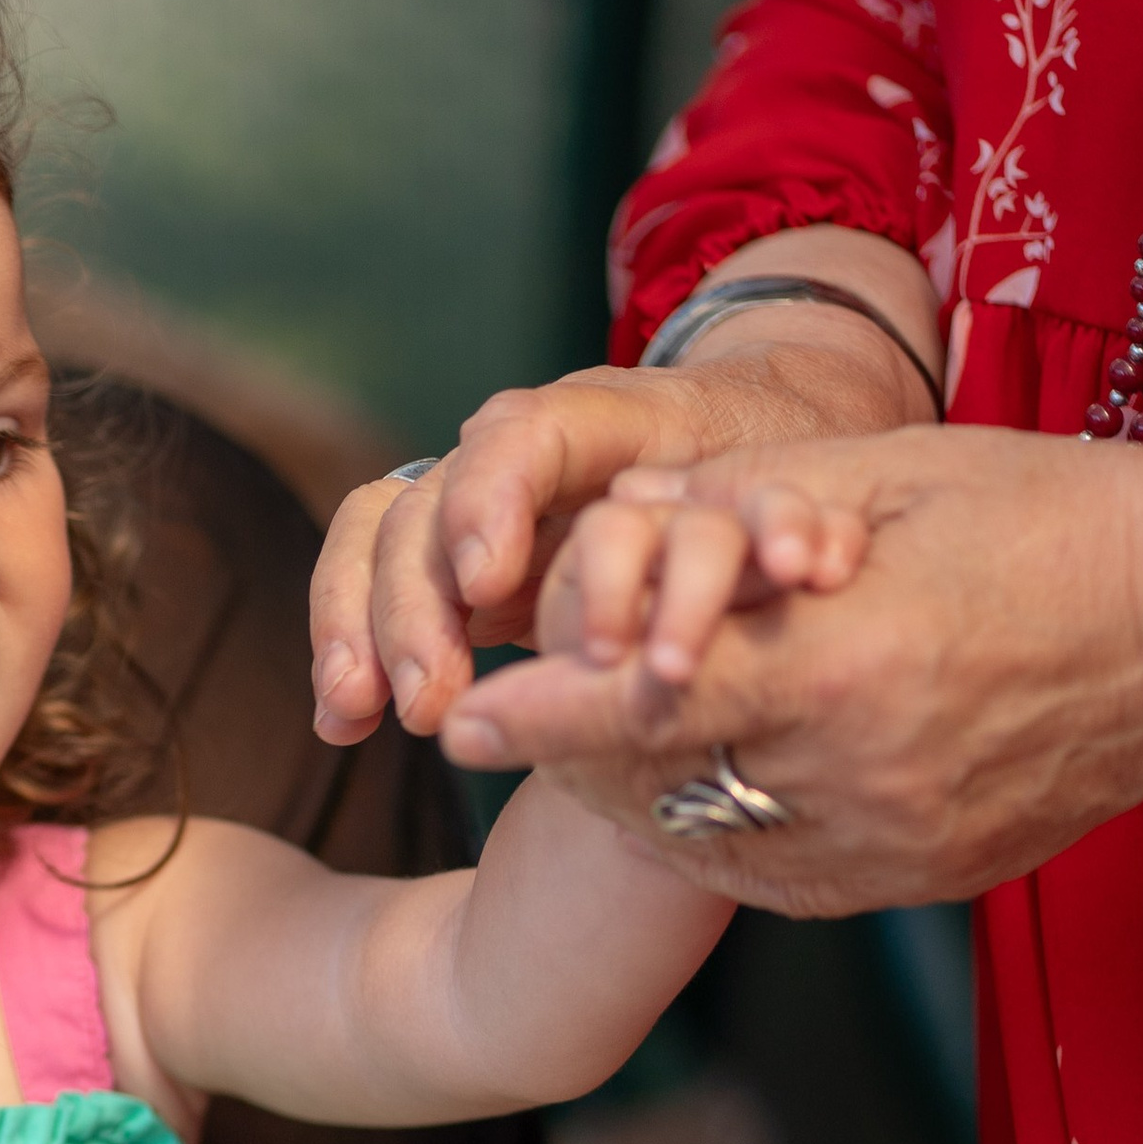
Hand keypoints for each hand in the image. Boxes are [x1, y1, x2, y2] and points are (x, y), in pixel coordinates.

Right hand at [308, 237, 933, 744]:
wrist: (751, 443)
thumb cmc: (781, 475)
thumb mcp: (800, 490)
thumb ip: (786, 519)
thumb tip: (793, 564)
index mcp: (608, 420)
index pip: (526, 434)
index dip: (493, 498)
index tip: (487, 583)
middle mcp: (522, 451)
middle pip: (431, 497)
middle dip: (415, 602)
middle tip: (429, 702)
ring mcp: (478, 499)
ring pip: (383, 531)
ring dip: (360, 626)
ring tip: (359, 717)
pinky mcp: (456, 555)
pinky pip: (375, 578)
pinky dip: (348, 645)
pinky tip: (342, 723)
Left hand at [440, 425, 1142, 914]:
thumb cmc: (1051, 515)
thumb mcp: (882, 477)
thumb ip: (734, 512)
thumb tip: (611, 529)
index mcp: (843, 665)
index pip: (645, 702)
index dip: (543, 716)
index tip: (464, 720)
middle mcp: (860, 780)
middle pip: (662, 787)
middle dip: (582, 757)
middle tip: (528, 721)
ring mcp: (891, 850)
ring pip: (711, 843)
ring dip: (646, 798)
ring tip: (614, 742)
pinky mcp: (915, 886)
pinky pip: (780, 873)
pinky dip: (728, 827)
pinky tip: (717, 776)